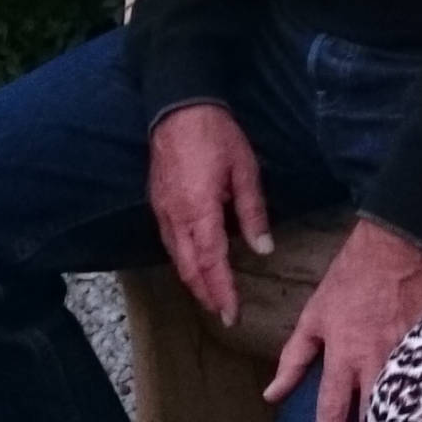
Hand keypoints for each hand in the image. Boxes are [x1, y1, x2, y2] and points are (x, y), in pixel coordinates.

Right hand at [147, 104, 271, 323]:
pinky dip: (183, 260)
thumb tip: (263, 248)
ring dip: (193, 280)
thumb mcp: (245, 170)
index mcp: (199, 210)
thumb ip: (253, 212)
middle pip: (188, 267)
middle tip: (224, 314)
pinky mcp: (158, 203)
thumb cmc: (216, 135)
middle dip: (206, 294)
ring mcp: (162, 210)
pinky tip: (196, 264)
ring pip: (176, 257)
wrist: (177, 107)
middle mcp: (175, 216)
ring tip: (212, 296)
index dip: (221, 291)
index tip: (231, 314)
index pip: (211, 262)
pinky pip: (169, 241)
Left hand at [265, 217, 421, 421]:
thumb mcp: (313, 315)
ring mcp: (411, 354)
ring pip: (409, 405)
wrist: (398, 242)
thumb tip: (273, 394)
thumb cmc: (351, 279)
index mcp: (343, 356)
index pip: (331, 413)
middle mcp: (377, 360)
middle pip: (376, 419)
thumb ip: (294, 357)